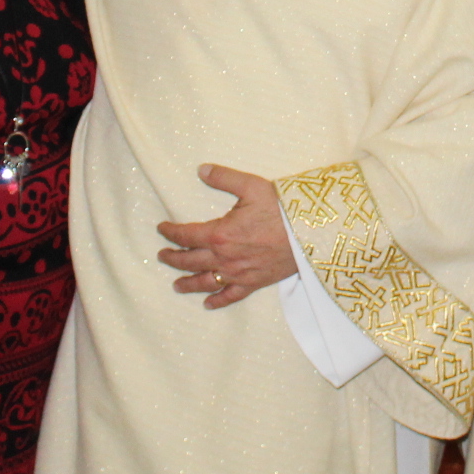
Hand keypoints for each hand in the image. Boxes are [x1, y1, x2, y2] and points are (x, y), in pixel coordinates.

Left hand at [157, 164, 291, 308]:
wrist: (311, 232)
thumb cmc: (282, 208)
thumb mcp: (251, 186)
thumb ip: (223, 178)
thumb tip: (201, 170)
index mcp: (220, 234)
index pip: (186, 235)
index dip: (171, 232)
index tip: (162, 229)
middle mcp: (225, 258)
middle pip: (190, 261)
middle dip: (173, 259)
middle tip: (162, 257)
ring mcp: (239, 273)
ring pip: (206, 282)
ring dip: (188, 283)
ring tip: (176, 285)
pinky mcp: (254, 283)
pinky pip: (231, 296)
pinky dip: (217, 301)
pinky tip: (208, 304)